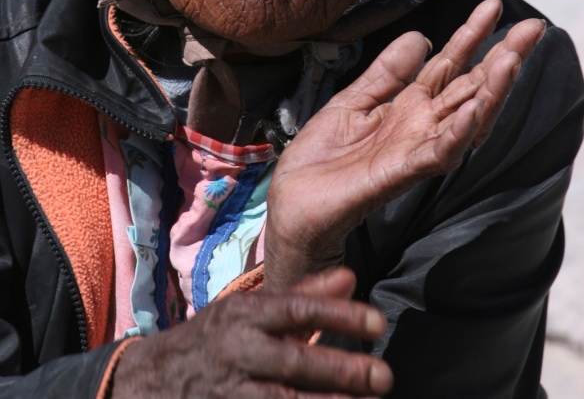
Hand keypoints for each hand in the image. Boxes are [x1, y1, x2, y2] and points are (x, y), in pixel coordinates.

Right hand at [111, 268, 392, 397]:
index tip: (378, 322)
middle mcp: (238, 350)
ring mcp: (229, 391)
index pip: (297, 309)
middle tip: (384, 375)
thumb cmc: (213, 338)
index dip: (339, 315)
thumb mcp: (250, 309)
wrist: (149, 381)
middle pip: (296, 361)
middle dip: (342, 369)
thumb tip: (351, 278)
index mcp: (245, 314)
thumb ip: (303, 295)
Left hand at [265, 0, 545, 290]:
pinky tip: (475, 110)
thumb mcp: (353, 99)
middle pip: (470, 88)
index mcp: (408, 107)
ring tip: (511, 59)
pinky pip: (437, 152)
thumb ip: (388, 72)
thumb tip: (421, 37)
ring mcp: (413, 150)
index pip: (450, 67)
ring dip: (491, 91)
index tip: (493, 6)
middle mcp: (420, 127)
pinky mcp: (398, 173)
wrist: (292, 202)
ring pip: (465, 118)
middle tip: (533, 28)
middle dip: (502, 58)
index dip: (471, 37)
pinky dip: (459, 132)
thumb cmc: (322, 157)